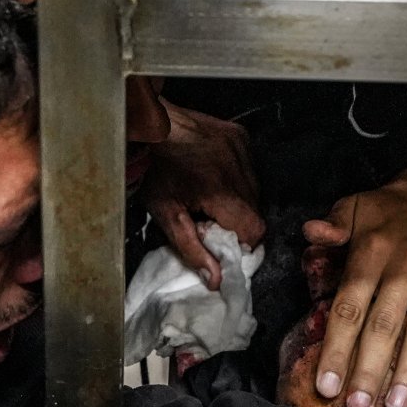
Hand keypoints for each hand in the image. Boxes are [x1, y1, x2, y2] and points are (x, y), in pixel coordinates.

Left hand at [142, 101, 265, 288]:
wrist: (152, 126)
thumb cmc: (154, 170)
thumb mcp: (166, 214)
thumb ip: (192, 249)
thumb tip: (217, 280)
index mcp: (220, 190)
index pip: (254, 230)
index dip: (241, 241)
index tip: (220, 240)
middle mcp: (238, 167)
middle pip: (255, 211)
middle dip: (237, 220)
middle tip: (210, 217)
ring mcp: (242, 148)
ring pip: (255, 189)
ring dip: (238, 199)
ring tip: (210, 194)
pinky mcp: (241, 137)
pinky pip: (249, 167)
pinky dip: (237, 177)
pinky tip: (215, 173)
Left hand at [306, 166, 406, 406]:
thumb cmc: (392, 207)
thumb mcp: (356, 206)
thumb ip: (333, 226)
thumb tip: (311, 233)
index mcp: (371, 253)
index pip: (349, 309)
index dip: (337, 350)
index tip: (327, 386)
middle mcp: (405, 267)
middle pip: (384, 328)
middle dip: (370, 372)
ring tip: (396, 405)